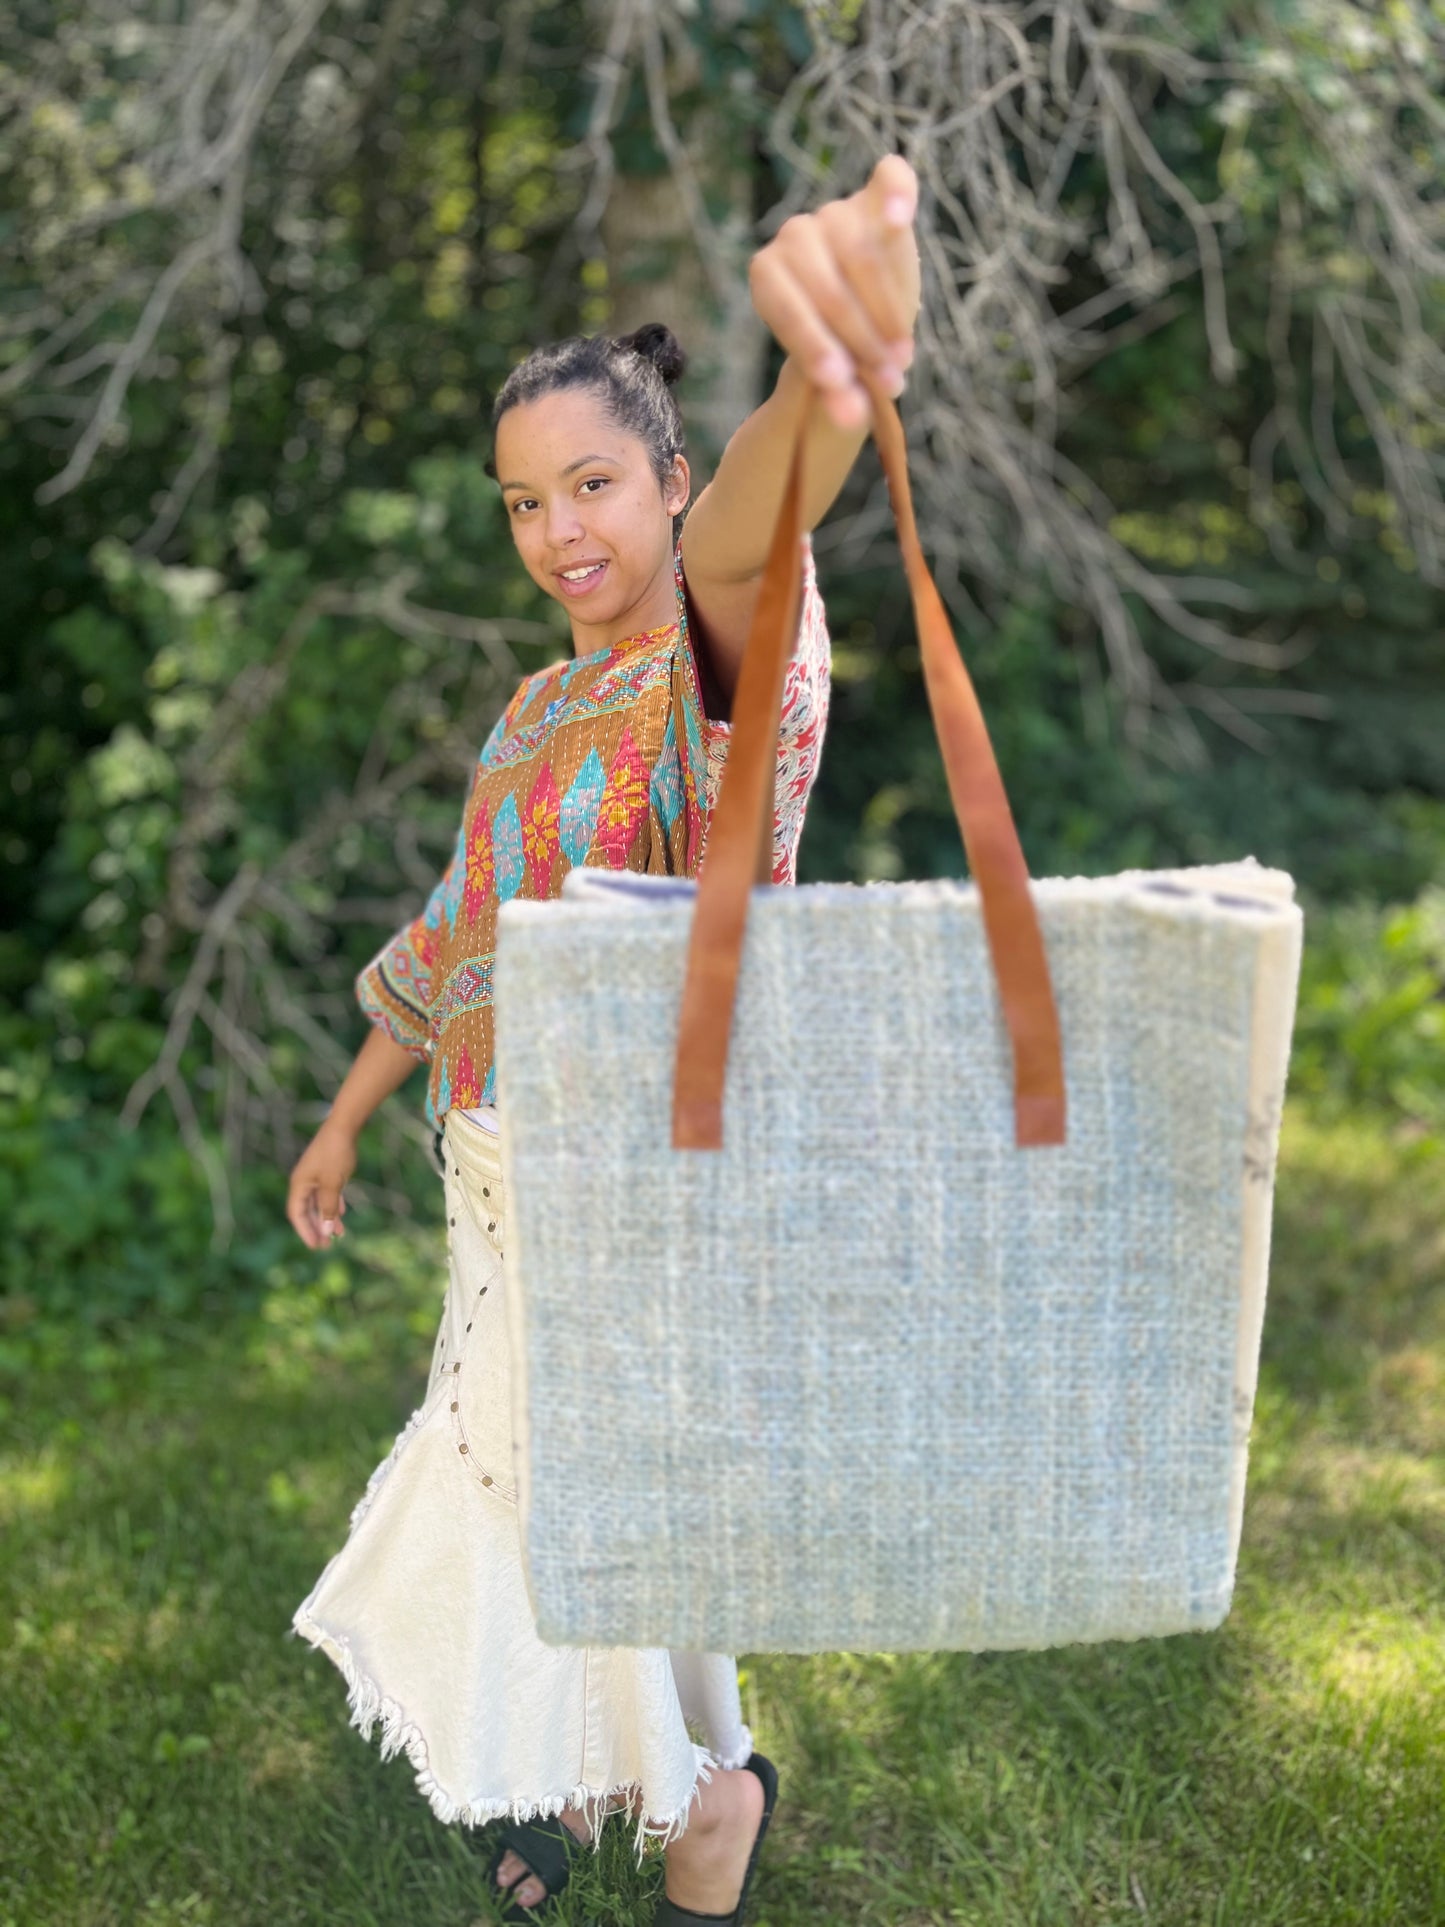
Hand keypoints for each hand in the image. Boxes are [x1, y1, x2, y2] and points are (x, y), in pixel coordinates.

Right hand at [287, 1116, 356, 1249]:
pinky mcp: (326, 1171)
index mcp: (299, 1185)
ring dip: (327, 1219)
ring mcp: (315, 1176)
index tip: (316, 1246)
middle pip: (307, 1211)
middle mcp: (304, 1181)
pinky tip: (342, 1215)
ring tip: (339, 1234)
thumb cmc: (336, 1154)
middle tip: (326, 1246)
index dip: (305, 1232)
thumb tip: (325, 1231)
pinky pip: (327, 1194)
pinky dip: (333, 1205)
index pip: (297, 1214)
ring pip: (319, 1203)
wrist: (344, 1126)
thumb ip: (328, 1208)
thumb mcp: (332, 1184)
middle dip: (317, 1229)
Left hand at [749, 152, 920, 430]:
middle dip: (859, 344)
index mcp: (767, 276)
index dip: (813, 346)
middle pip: (828, 290)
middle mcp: (795, 236)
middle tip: (886, 385)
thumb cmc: (840, 345)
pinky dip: (896, 196)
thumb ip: (838, 393)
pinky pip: (891, 180)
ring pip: (862, 257)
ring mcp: (835, 212)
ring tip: (902, 360)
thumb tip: (850, 417)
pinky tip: (899, 220)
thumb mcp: (833, 373)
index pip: (789, 310)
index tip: (837, 381)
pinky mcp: (876, 198)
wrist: (858, 310)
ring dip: (886, 314)